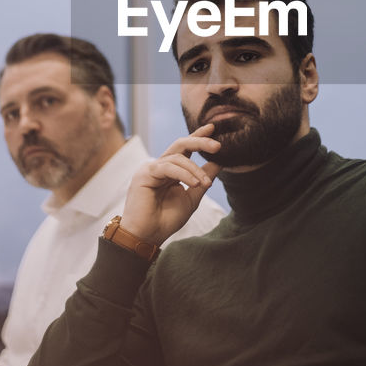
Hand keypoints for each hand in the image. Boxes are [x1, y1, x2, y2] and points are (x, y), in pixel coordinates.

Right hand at [120, 124, 220, 244]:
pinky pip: (168, 167)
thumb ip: (204, 177)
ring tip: (205, 184)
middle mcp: (160, 166)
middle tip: (218, 146)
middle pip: (180, 145)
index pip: (185, 149)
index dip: (198, 137)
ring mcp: (151, 168)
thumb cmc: (166, 219)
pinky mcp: (145, 173)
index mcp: (170, 170)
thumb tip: (220, 161)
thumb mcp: (192, 196)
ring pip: (177, 157)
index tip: (213, 128)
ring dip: (195, 170)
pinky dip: (184, 174)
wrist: (148, 236)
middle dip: (200, 142)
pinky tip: (195, 184)